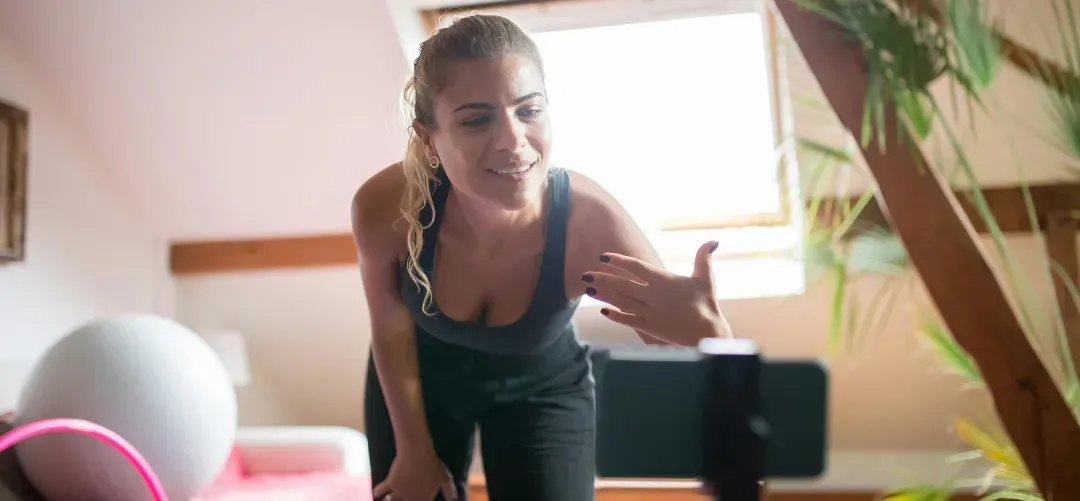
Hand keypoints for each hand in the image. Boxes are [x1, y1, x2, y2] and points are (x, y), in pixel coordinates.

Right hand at [374, 452, 457, 500]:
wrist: (417, 453)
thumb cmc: (433, 465)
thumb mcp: (445, 479)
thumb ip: (449, 491)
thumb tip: (453, 499)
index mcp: (423, 500)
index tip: (417, 500)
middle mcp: (410, 500)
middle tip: (401, 499)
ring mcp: (398, 493)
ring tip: (388, 500)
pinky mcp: (390, 483)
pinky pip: (379, 491)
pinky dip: (377, 493)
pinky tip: (376, 495)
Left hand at [583, 240, 731, 344]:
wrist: (708, 334)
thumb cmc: (707, 304)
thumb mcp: (706, 279)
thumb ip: (704, 258)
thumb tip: (713, 241)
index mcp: (664, 281)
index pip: (637, 267)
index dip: (619, 261)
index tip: (603, 257)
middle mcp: (654, 296)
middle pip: (623, 285)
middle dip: (603, 279)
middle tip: (585, 274)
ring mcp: (650, 312)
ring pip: (622, 302)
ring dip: (604, 295)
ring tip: (587, 289)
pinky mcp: (650, 327)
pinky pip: (629, 320)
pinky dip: (615, 315)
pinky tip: (603, 310)